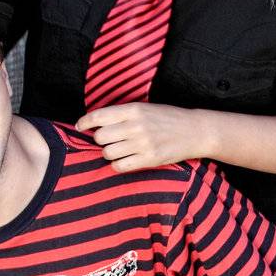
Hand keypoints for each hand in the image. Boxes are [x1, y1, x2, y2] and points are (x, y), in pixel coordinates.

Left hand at [75, 102, 212, 170]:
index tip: (80, 126)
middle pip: (100, 137)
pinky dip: (118, 165)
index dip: (84, 122)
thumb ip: (123, 114)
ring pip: (107, 153)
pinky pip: (120, 166)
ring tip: (119, 150)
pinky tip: (125, 160)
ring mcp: (142, 143)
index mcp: (134, 110)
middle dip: (101, 140)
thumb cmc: (168, 118)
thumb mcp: (145, 108)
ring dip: (109, 153)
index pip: (99, 116)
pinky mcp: (149, 159)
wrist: (195, 131)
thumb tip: (96, 123)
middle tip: (109, 140)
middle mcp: (136, 126)